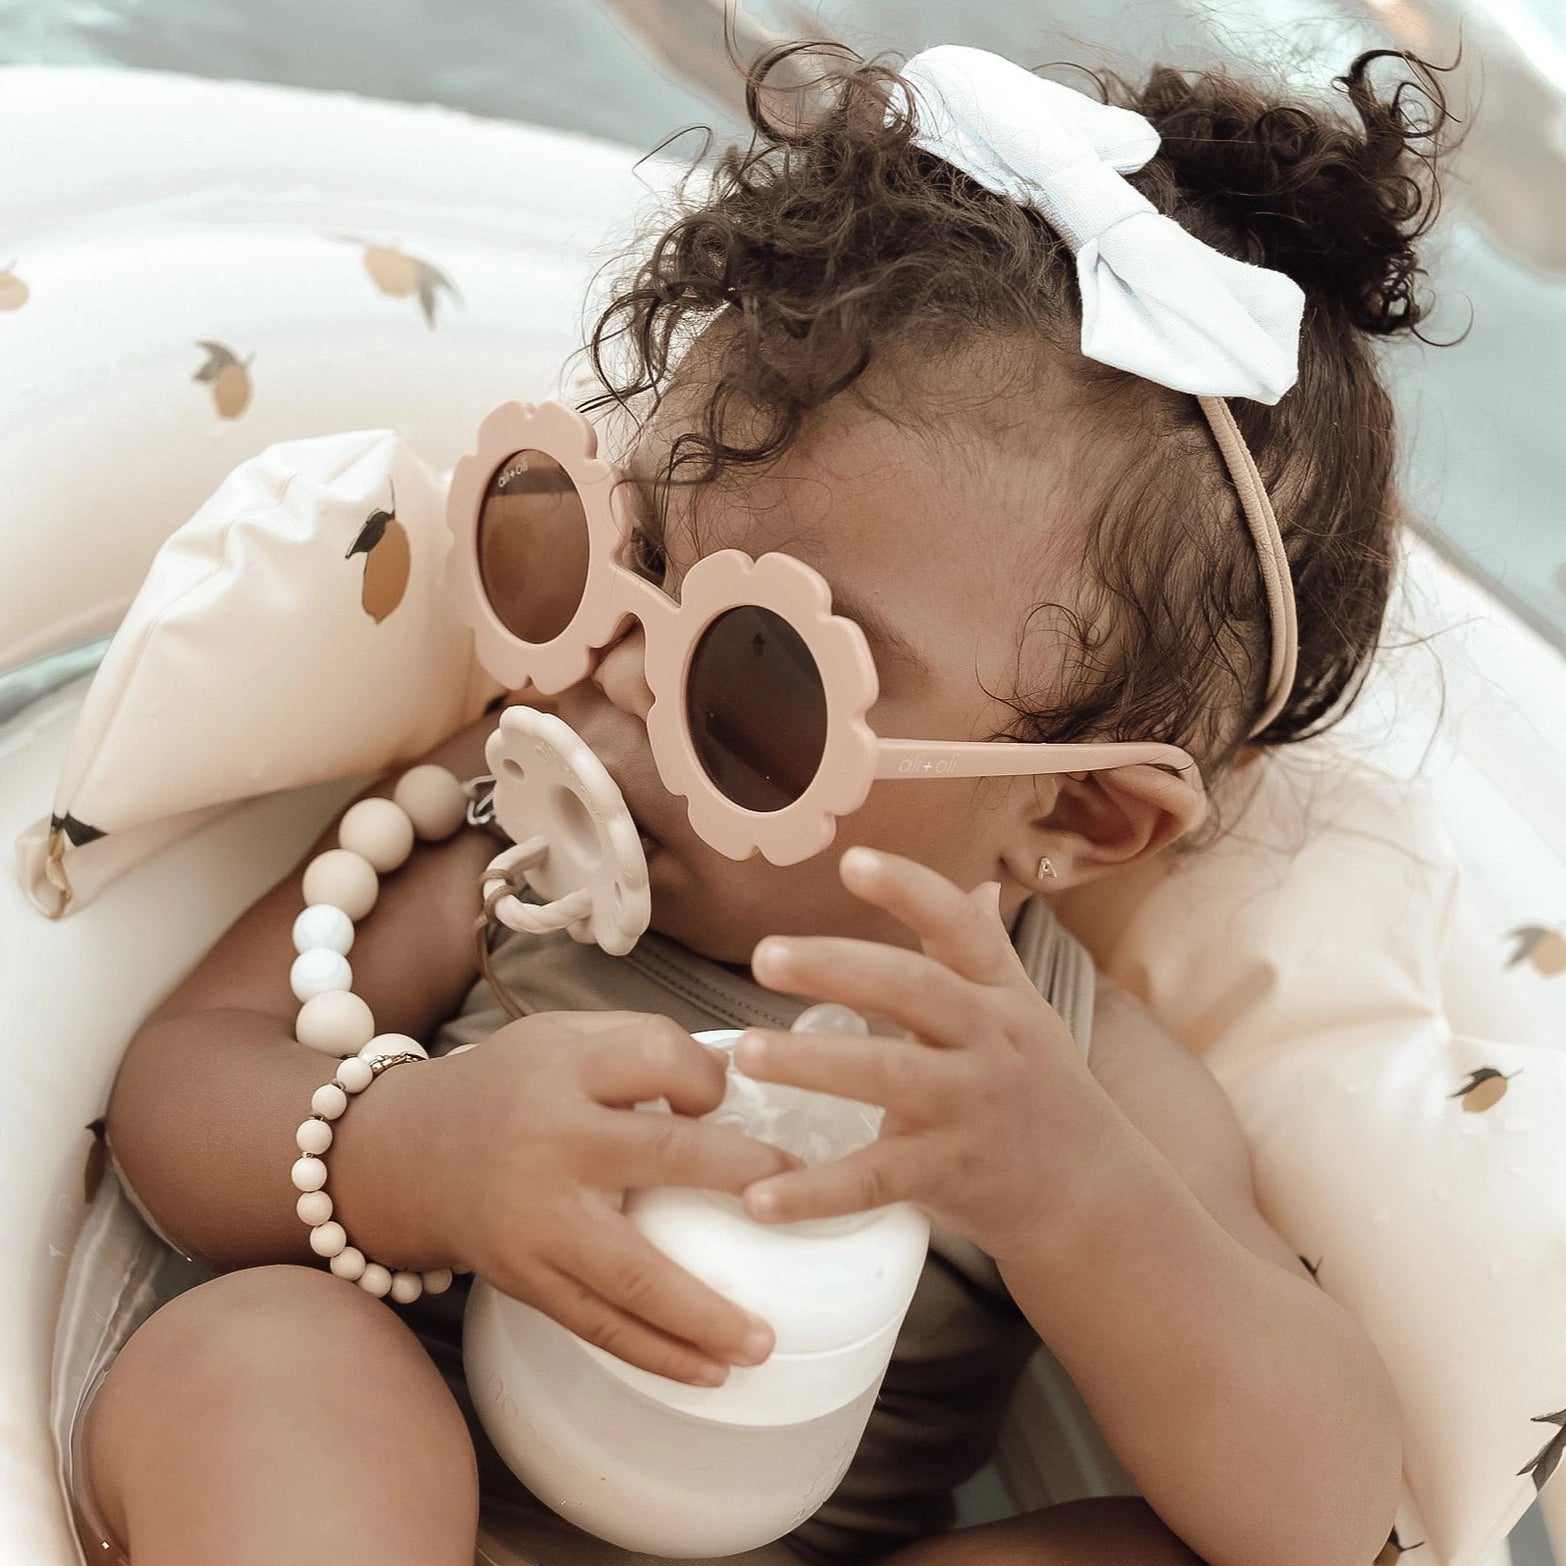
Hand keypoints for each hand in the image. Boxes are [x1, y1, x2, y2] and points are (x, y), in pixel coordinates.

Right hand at [429, 1010, 797, 1383]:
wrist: (405, 1153)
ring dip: (706, 1313)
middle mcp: (551, 1141)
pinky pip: (599, 1326)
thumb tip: (736, 1080)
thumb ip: (639, 1043)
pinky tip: (711, 1372)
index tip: (726, 1098)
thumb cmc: (509, 1088)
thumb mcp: (562, 1036)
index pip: (657, 1056)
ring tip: (766, 1341)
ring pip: (633, 1274)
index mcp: (565, 1069)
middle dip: (744, 1177)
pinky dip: (658, 1354)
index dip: (707, 1077)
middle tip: (802, 1197)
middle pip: (665, 1157)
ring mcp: (537, 1220)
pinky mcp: (526, 1279)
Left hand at [734, 847, 1108, 1261]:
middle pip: (914, 991)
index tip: (853, 861)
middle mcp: (989, 1041)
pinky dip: (816, 1191)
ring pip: (889, 1076)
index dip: (910, 891)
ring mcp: (969, 1108)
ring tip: (746, 1052)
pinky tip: (759, 1194)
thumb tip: (980, 887)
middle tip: (765, 956)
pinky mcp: (948, 1174)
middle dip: (838, 968)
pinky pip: (875, 1180)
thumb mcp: (1026, 1014)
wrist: (1092, 1196)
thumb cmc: (1041, 1090)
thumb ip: (989, 953)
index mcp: (1000, 995)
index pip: (961, 929)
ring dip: (813, 1063)